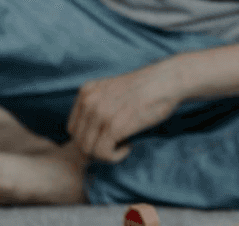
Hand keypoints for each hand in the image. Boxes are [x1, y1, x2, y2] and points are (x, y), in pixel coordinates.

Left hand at [67, 63, 186, 162]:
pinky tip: (128, 146)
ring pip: (89, 151)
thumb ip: (98, 106)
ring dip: (106, 155)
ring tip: (122, 145)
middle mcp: (89, 101)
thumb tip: (90, 137)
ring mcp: (100, 114)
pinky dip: (115, 157)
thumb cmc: (145, 89)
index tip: (106, 139)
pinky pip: (103, 154)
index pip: (72, 129)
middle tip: (116, 145)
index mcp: (86, 92)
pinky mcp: (114, 126)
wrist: (166, 82)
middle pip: (79, 142)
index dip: (88, 139)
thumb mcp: (111, 91)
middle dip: (96, 149)